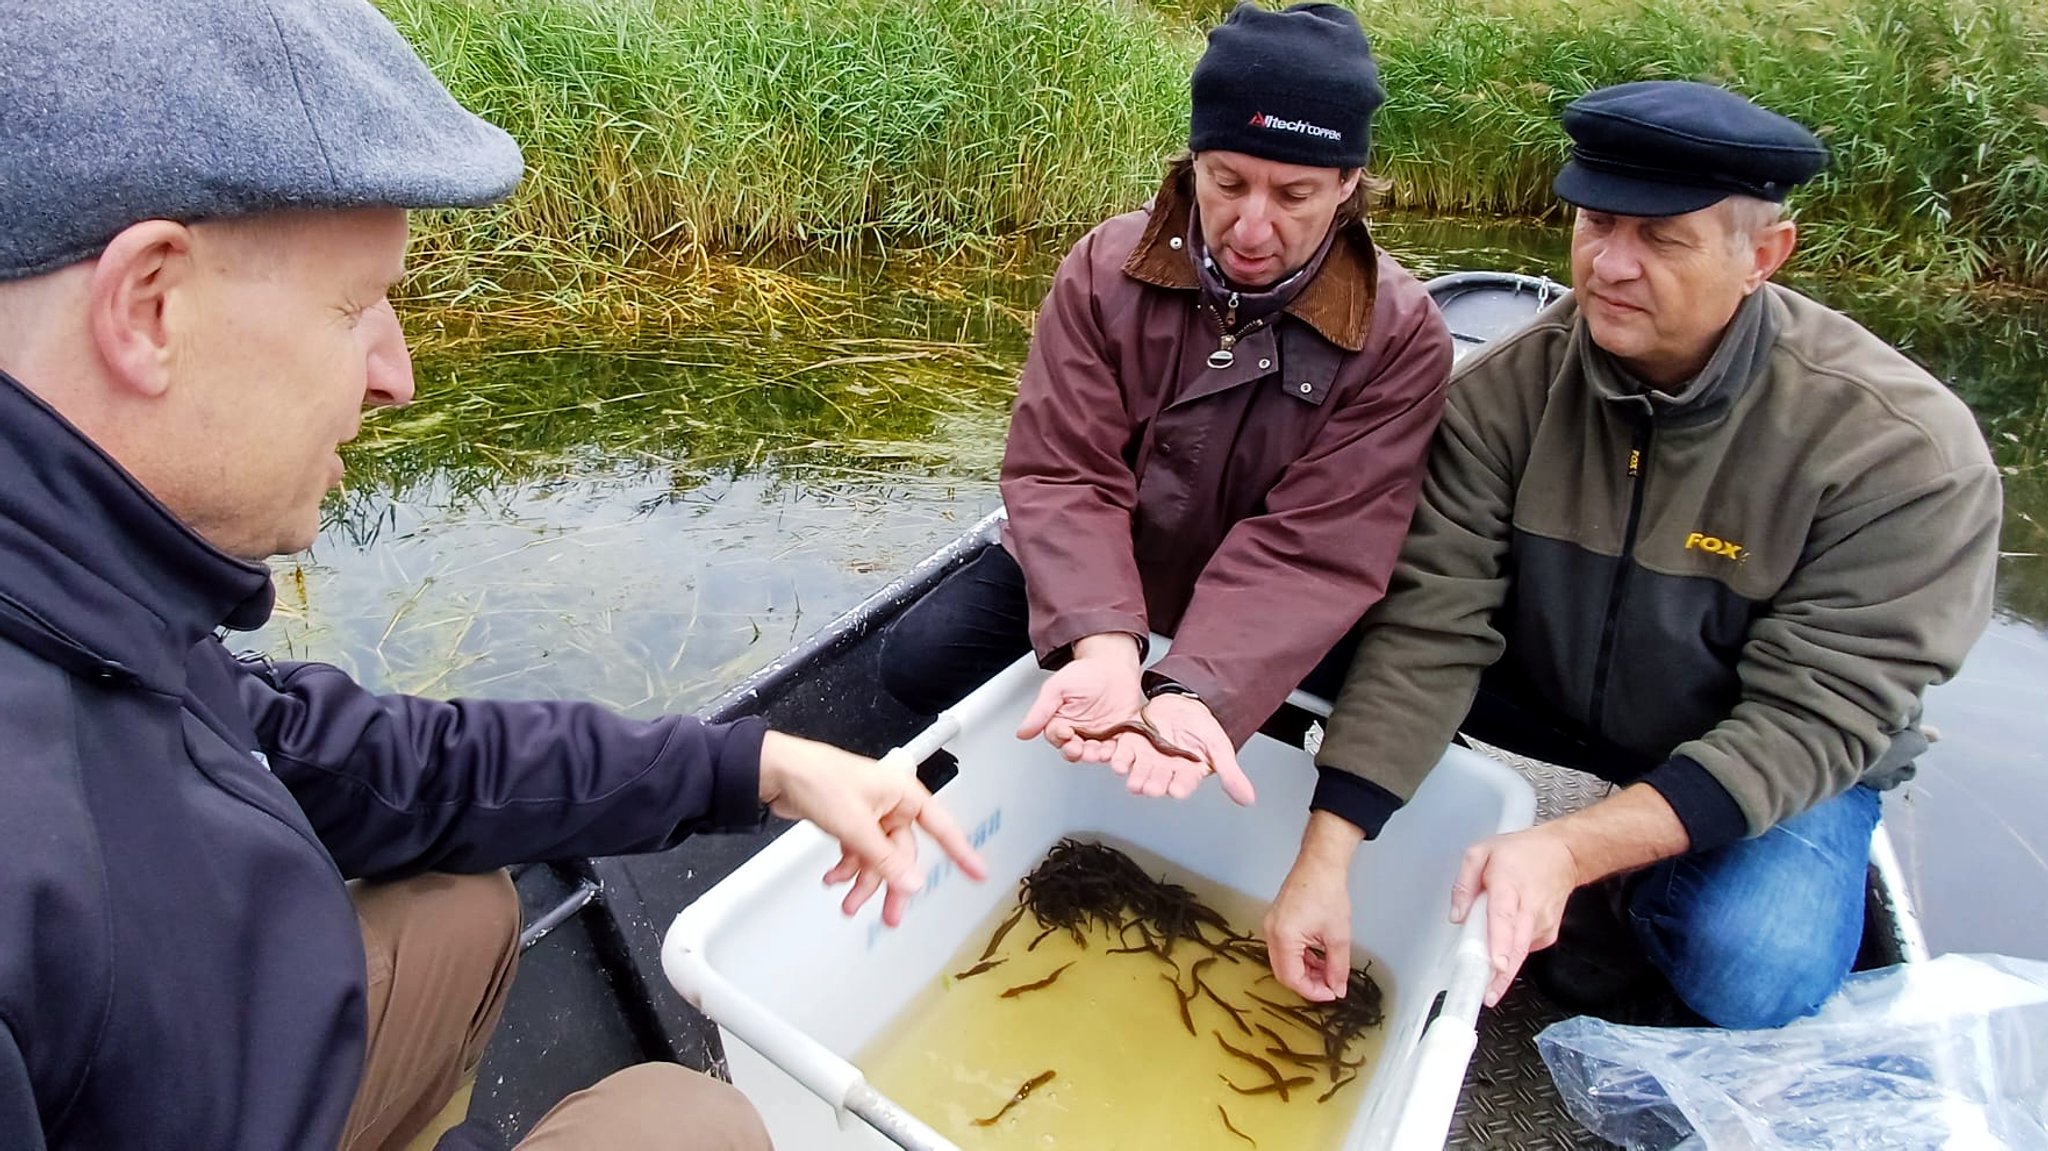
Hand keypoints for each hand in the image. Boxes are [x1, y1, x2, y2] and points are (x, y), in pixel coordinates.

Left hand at [757, 731, 988, 927]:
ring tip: (848, 903)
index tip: (979, 873)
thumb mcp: (856, 825)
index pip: (942, 828)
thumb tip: (913, 883)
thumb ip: (884, 859)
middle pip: (903, 854)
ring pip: (878, 859)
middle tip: (890, 916)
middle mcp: (891, 805)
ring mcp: (870, 815)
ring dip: (863, 882)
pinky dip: (847, 869)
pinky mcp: (850, 823)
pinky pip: (859, 854)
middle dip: (890, 884)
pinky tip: (834, 879)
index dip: (962, 852)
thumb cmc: (818, 779)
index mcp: (903, 794)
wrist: (777, 772)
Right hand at [1016, 634, 1144, 762]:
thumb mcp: (1057, 687)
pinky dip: (1122, 754)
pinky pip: (1122, 748)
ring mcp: (1102, 735)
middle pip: (1077, 751)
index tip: (1066, 731)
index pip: (1057, 738)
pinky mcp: (1122, 735)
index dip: (1061, 738)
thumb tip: (1022, 731)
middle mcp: (1081, 733)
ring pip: (1098, 753)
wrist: (1114, 665)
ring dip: (1100, 756)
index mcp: (1062, 723)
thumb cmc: (1085, 673)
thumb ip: (1040, 710)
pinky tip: (1120, 754)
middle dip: (1080, 752)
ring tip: (1102, 753)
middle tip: (1084, 749)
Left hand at [1107, 694, 1254, 805]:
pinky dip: (1116, 756)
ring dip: (1134, 775)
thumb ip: (1230, 773)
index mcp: (1186, 774)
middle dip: (1153, 784)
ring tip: (1131, 778)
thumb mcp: (1219, 747)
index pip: (1184, 784)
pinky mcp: (1131, 745)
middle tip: (1150, 787)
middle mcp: (1165, 770)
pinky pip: (1121, 753)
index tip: (1177, 789)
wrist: (1182, 702)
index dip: (1180, 787)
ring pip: (1138, 770)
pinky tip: (1114, 759)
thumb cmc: (1202, 727)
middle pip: (1158, 781)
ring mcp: (1147, 758)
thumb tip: (1248, 799)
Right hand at [1264, 815, 1360, 1000]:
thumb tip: (1337, 989)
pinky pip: (1284, 949)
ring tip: (1327, 972)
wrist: (1320, 864)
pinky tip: (1318, 957)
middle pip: (1284, 972)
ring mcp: (1271, 926)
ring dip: (1304, 971)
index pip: (1292, 978)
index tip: (1331, 993)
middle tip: (1330, 986)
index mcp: (1284, 938)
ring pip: (1284, 962)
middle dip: (1307, 983)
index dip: (1312, 991)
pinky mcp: (1276, 921)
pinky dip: (1300, 957)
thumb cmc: (1327, 893)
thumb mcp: (1338, 935)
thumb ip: (1337, 967)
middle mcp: (1271, 933)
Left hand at [1449, 825, 1580, 1006]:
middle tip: (1485, 995)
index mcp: (1508, 886)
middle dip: (1501, 975)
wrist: (1564, 854)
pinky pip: (1524, 950)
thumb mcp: (1482, 852)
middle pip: (1516, 947)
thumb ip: (1464, 883)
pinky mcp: (1548, 934)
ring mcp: (1542, 924)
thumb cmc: (1521, 853)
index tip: (1496, 965)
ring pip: (1519, 954)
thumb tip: (1457, 916)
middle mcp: (1529, 909)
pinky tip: (1505, 941)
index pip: (1504, 918)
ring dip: (1502, 967)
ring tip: (1487, 973)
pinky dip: (1511, 952)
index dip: (1500, 943)